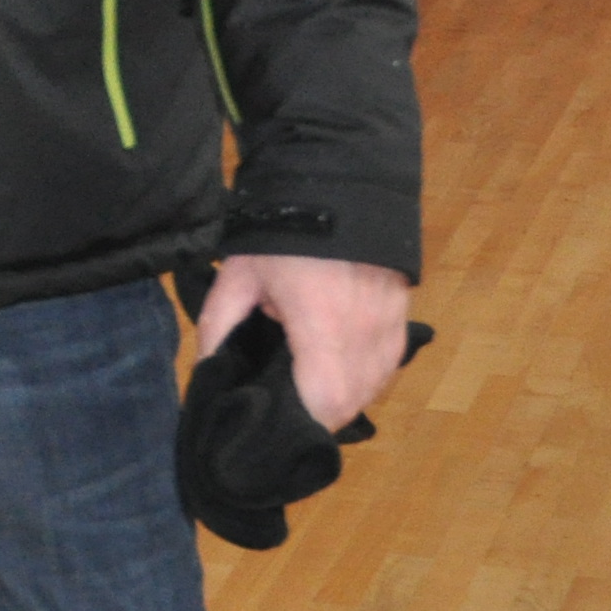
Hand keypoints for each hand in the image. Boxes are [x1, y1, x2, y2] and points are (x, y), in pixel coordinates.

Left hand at [198, 254, 413, 431]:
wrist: (340, 188)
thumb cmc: (282, 235)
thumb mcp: (238, 275)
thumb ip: (218, 326)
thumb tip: (207, 371)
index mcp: (323, 323)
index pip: (328, 400)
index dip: (305, 422)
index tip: (278, 422)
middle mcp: (366, 331)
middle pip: (352, 402)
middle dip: (318, 414)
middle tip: (284, 406)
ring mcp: (391, 325)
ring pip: (373, 388)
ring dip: (342, 396)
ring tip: (305, 385)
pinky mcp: (403, 318)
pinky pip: (386, 366)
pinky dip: (363, 376)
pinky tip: (334, 367)